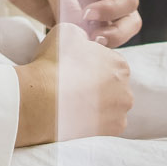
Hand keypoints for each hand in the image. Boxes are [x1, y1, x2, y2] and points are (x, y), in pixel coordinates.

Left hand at [0, 0, 140, 47]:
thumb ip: (67, 0)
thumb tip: (81, 32)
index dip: (112, 11)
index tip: (86, 14)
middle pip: (128, 21)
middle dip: (116, 34)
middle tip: (94, 40)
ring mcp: (90, 8)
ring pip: (110, 35)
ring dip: (100, 44)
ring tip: (80, 47)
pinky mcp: (72, 22)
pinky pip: (84, 41)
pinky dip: (81, 49)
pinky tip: (67, 50)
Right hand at [15, 23, 132, 145]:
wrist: (41, 101)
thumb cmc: (53, 65)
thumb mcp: (67, 32)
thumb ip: (82, 35)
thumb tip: (83, 41)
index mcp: (120, 65)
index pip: (108, 62)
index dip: (90, 64)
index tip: (75, 68)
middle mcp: (126, 91)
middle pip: (111, 85)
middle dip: (96, 85)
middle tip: (72, 85)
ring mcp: (120, 114)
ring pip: (109, 106)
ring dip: (94, 104)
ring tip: (72, 102)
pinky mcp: (110, 133)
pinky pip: (103, 125)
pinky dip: (91, 121)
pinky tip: (75, 115)